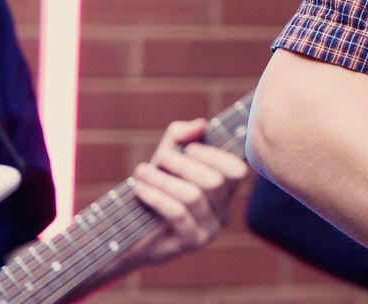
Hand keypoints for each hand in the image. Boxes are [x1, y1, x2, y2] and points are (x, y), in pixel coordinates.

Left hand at [122, 118, 250, 270]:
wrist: (129, 236)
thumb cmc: (153, 191)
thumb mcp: (165, 160)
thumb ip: (180, 137)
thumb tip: (200, 125)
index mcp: (225, 190)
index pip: (238, 170)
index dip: (216, 155)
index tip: (188, 148)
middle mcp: (224, 210)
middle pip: (215, 182)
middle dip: (184, 165)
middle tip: (160, 158)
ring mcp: (211, 229)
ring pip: (194, 197)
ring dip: (164, 180)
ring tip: (141, 172)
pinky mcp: (192, 243)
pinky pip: (178, 214)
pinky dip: (157, 197)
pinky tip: (140, 189)